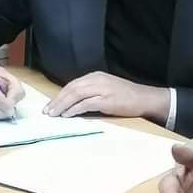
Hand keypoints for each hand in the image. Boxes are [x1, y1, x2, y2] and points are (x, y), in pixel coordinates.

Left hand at [43, 71, 169, 123]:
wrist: (145, 98)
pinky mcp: (106, 100)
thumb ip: (91, 91)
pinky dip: (74, 109)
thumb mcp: (106, 88)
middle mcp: (96, 80)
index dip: (60, 95)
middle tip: (47, 111)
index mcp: (95, 76)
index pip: (72, 84)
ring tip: (54, 114)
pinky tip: (67, 115)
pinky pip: (86, 104)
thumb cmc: (126, 96)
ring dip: (62, 105)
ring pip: (76, 94)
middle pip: (71, 88)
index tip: (50, 105)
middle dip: (57, 100)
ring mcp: (102, 89)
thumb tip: (73, 102)